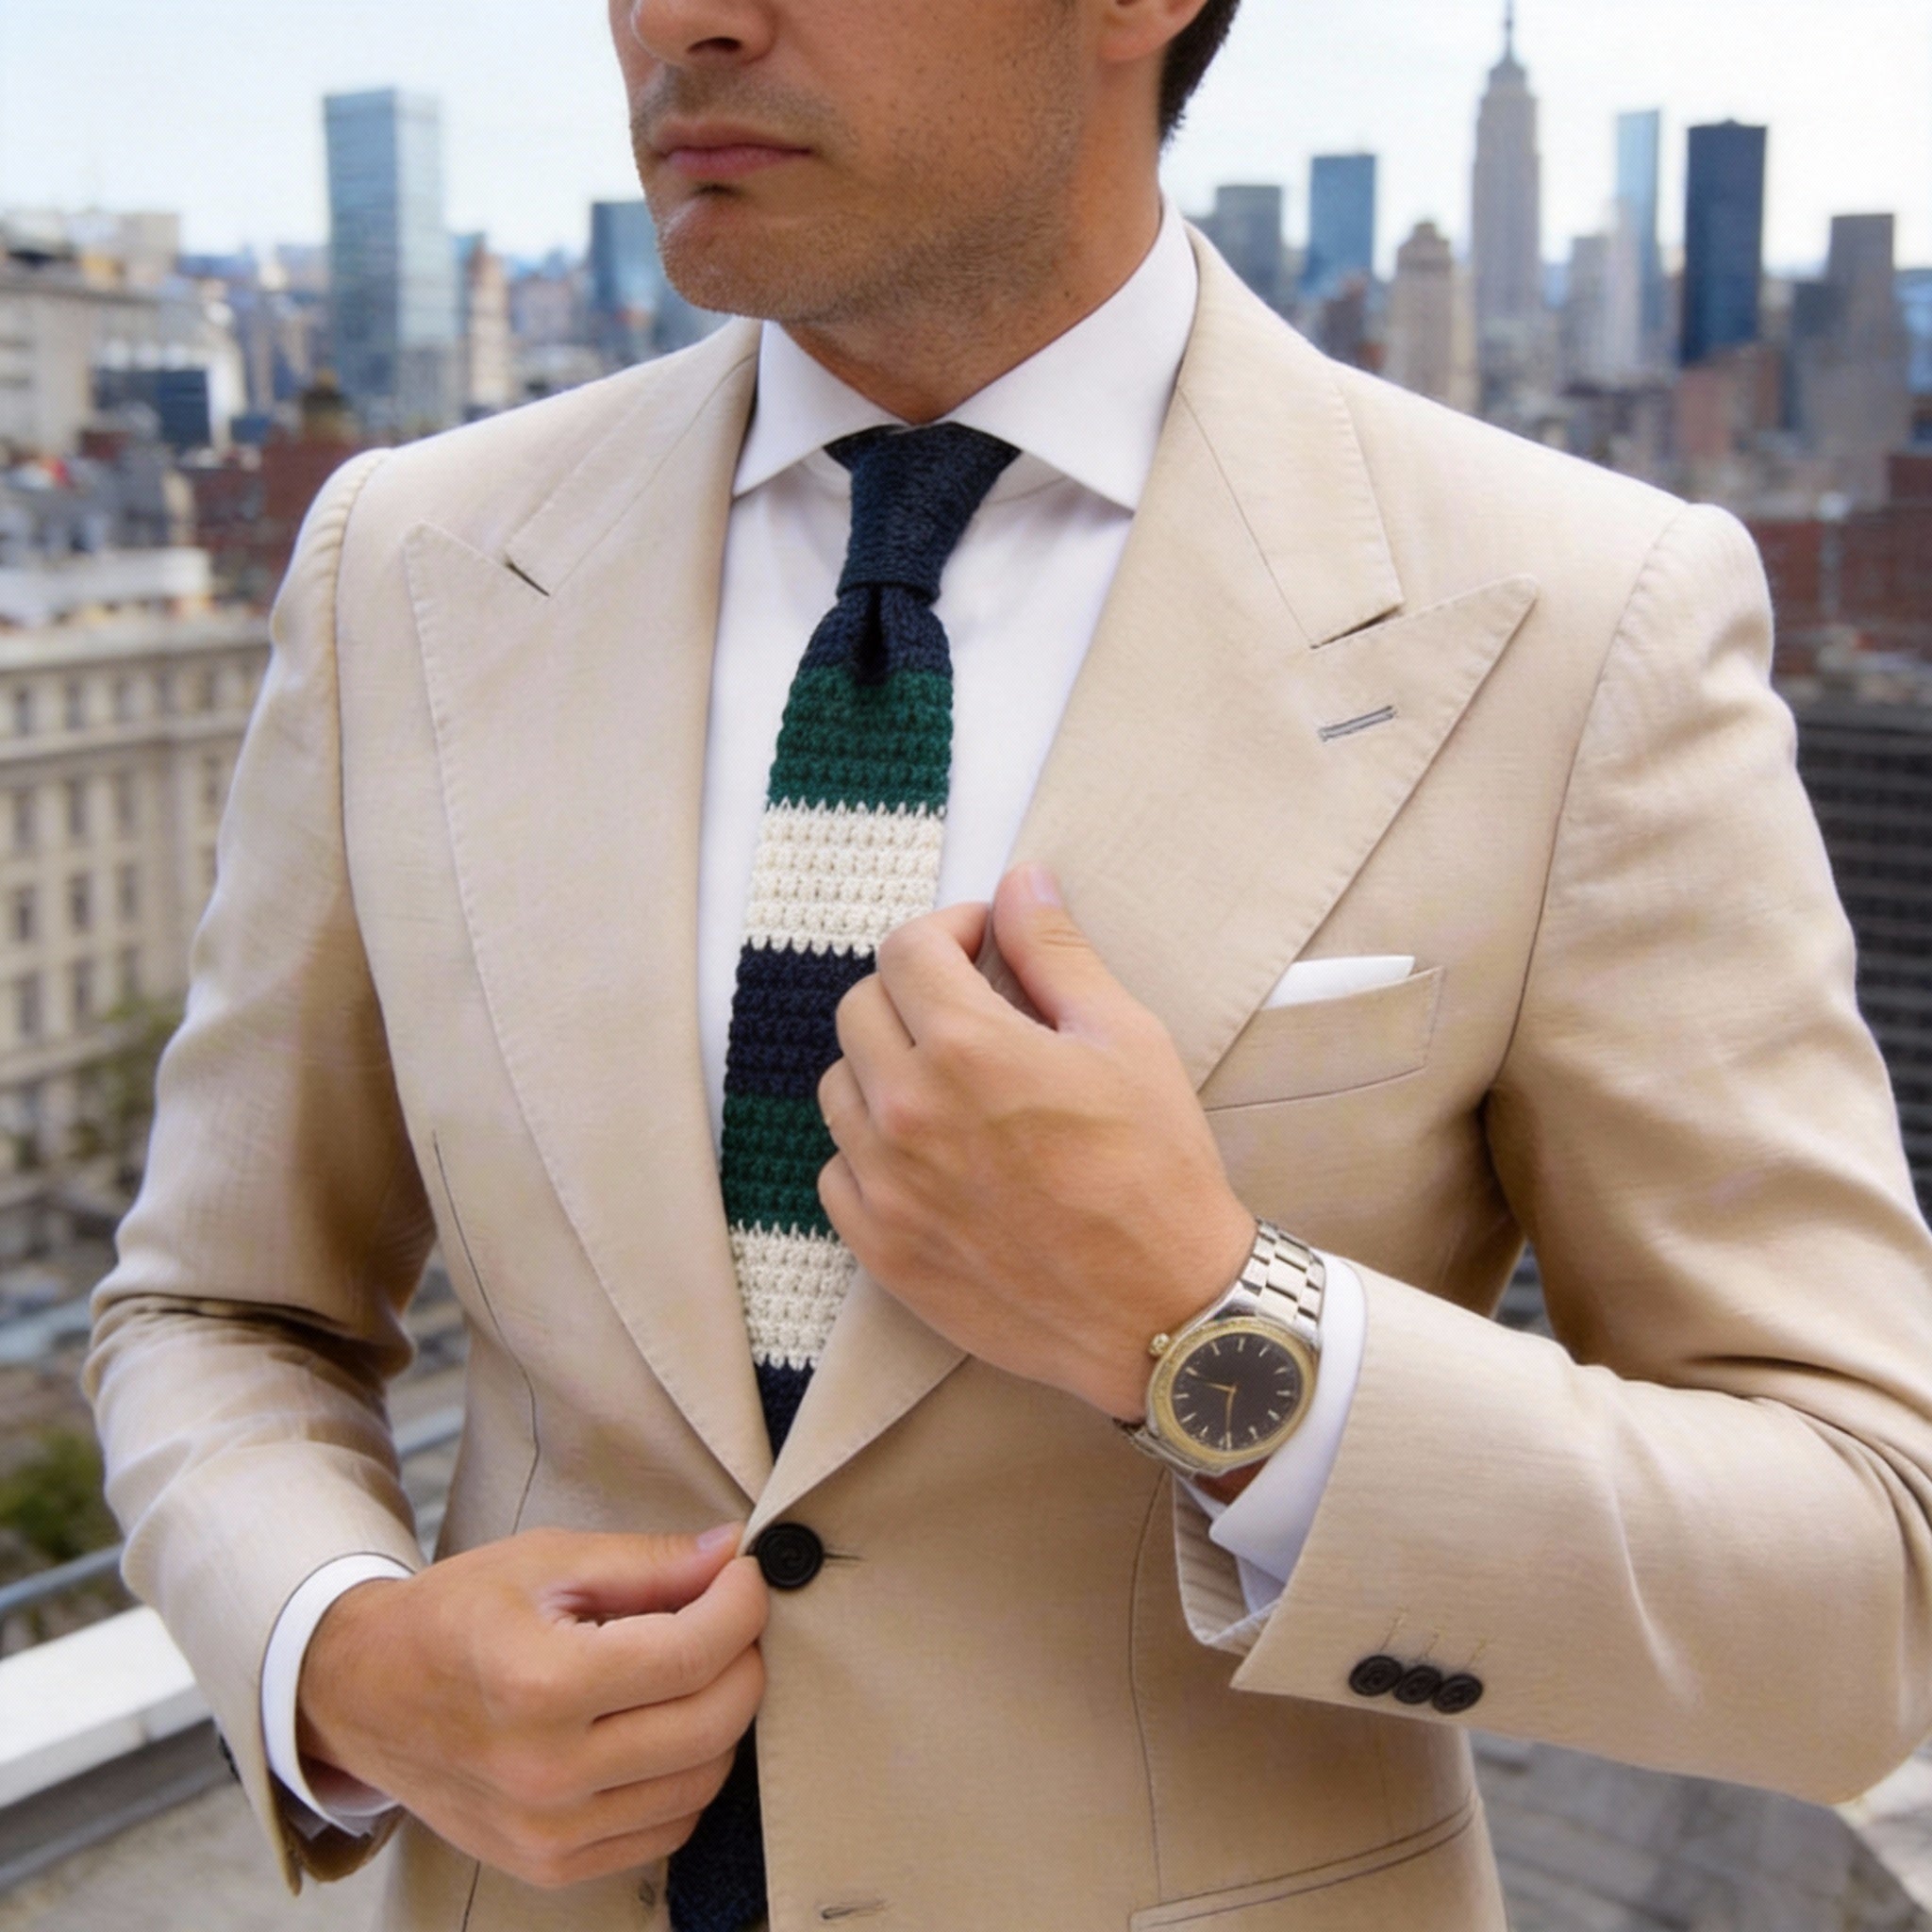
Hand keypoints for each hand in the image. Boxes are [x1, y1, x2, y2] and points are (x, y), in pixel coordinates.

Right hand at [296, 1525, 766, 1888]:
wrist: (364, 1693)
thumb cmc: (456, 1615)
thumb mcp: (547, 1560)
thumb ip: (648, 1562)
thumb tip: (733, 1556)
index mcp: (541, 1684)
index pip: (693, 1654)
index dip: (741, 1605)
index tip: (744, 1575)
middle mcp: (546, 1773)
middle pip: (713, 1723)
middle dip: (744, 1658)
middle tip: (727, 1617)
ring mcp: (547, 1833)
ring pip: (703, 1781)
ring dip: (722, 1718)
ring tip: (693, 1669)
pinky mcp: (549, 1866)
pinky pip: (667, 1830)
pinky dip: (686, 1776)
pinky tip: (662, 1727)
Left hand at [817, 862, 1255, 1421]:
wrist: (1165, 1311)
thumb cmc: (1157, 1171)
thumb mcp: (1124, 1039)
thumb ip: (1056, 952)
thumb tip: (1021, 882)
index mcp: (968, 1049)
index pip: (906, 949)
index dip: (948, 929)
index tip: (981, 944)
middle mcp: (908, 1113)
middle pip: (859, 1009)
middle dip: (913, 992)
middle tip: (971, 1008)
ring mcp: (886, 1187)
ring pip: (840, 1088)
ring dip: (886, 1067)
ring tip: (952, 1084)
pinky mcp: (882, 1249)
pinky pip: (838, 1171)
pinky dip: (871, 1150)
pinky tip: (930, 1155)